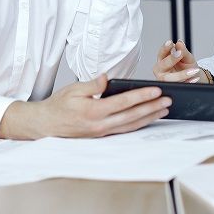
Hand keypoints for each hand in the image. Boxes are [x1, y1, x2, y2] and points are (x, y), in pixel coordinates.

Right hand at [0, 73, 170, 139]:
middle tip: (168, 100)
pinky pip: (124, 130)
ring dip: (149, 118)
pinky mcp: (102, 136)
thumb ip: (92, 85)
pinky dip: (138, 124)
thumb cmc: (58, 105)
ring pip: (131, 125)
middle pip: (132, 116)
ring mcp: (102, 133)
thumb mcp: (73, 89)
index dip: (141, 96)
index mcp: (93, 112)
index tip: (156, 90)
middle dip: (152, 108)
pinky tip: (147, 119)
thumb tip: (107, 77)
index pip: (123, 102)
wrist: (45, 125)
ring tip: (163, 110)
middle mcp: (100, 125)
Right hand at [152, 40, 204, 82]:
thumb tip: (179, 43)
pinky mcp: (172, 88)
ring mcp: (165, 80)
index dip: (165, 48)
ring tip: (193, 70)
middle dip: (171, 59)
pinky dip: (187, 82)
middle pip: (162, 65)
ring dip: (181, 74)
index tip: (171, 43)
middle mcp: (161, 70)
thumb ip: (183, 50)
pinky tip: (194, 78)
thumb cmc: (187, 65)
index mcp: (162, 60)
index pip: (161, 53)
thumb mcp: (187, 57)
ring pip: (169, 78)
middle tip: (180, 53)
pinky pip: (178, 86)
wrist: (194, 76)